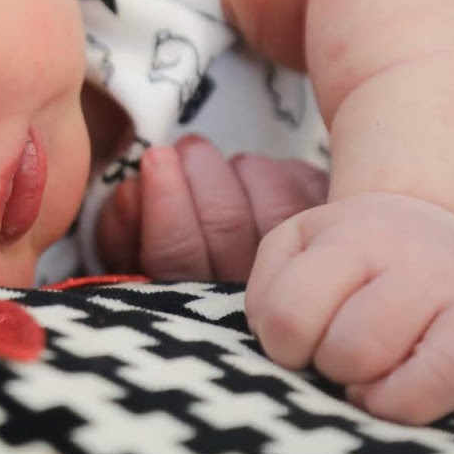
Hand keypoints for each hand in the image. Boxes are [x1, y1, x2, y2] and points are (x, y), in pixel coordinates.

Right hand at [95, 137, 327, 280]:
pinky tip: (255, 174)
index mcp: (195, 305)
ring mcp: (299, 267)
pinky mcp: (331, 238)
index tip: (154, 159)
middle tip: (186, 148)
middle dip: (201, 171)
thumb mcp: (134, 258)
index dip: (165, 204)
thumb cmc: (183, 265)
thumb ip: (122, 232)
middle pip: (227, 223)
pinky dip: (279, 170)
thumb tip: (128, 192)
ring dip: (239, 168)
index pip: (177, 257)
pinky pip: (306, 188)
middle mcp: (251, 296)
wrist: (256, 285)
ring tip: (215, 161)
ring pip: (272, 202)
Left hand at [246, 192, 453, 423]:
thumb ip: (272, 294)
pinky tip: (420, 385)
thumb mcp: (296, 246)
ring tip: (376, 391)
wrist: (434, 223)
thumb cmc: (351, 253)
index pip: (294, 314)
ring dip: (394, 400)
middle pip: (361, 348)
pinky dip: (446, 409)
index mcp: (356, 239)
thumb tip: (285, 349)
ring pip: (443, 372)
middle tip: (339, 360)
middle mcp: (423, 264)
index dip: (283, 346)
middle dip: (335, 369)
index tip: (296, 345)